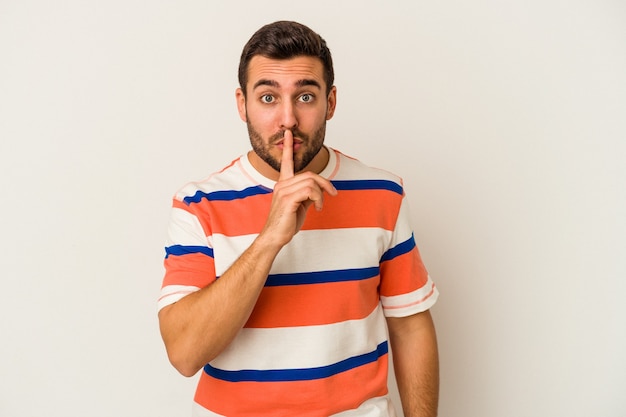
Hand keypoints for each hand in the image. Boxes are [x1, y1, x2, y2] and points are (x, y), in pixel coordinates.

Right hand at [261, 130, 336, 247]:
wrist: (275, 237)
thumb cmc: (286, 222)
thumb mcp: (300, 205)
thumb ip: (307, 194)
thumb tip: (318, 190)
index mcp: (283, 184)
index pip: (286, 162)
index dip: (288, 147)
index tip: (289, 133)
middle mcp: (282, 185)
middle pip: (309, 174)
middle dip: (325, 183)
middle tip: (332, 194)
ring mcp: (284, 191)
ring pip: (311, 182)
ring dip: (321, 194)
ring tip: (319, 206)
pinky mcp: (288, 200)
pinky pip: (310, 191)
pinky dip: (318, 199)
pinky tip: (317, 208)